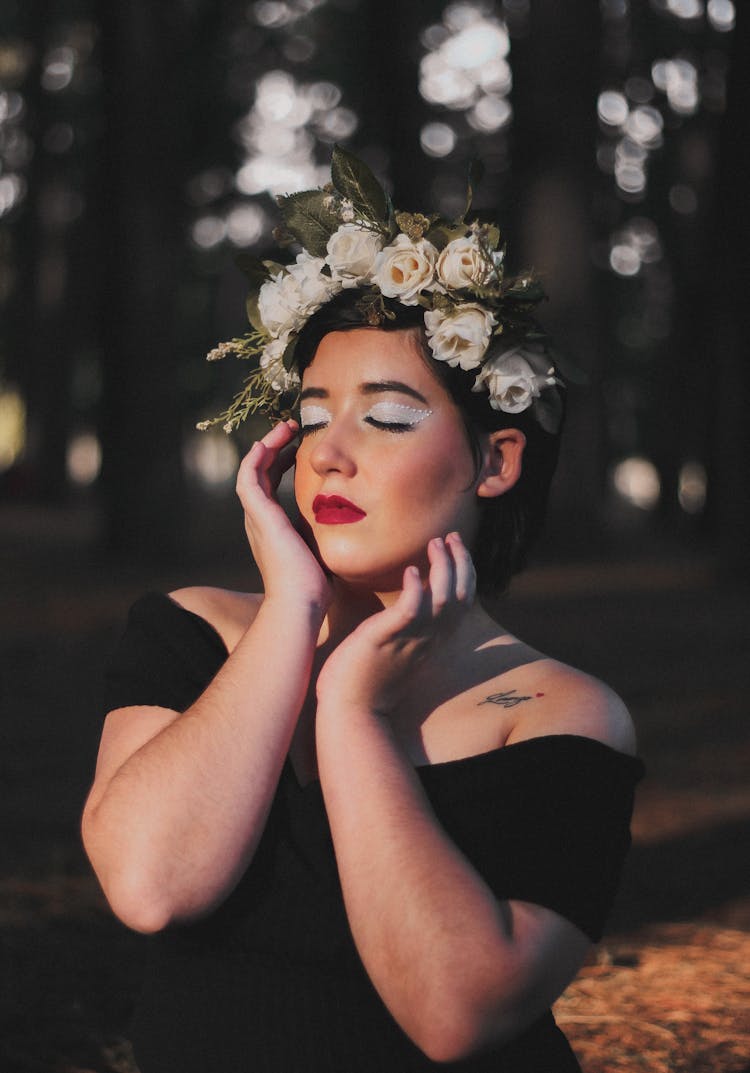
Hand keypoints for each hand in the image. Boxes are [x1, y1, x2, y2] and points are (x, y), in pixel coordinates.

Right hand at [236, 420, 331, 611]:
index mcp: (272, 526)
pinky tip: (267, 443)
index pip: (272, 484)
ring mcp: (256, 517)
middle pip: (261, 473)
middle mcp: (259, 520)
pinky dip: (254, 459)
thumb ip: (325, 532)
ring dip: (267, 446)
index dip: (282, 463)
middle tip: (291, 428)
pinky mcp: (259, 515)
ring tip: (285, 427)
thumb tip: (346, 522)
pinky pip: (248, 478)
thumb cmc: (315, 585)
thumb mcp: (321, 548)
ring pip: (253, 470)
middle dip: (274, 448)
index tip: (298, 446)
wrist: (301, 602)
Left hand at [316, 533, 475, 714]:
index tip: (455, 546)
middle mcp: (430, 638)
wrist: (351, 710)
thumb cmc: (366, 679)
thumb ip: (407, 628)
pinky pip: (411, 611)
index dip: (465, 572)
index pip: (463, 601)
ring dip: (443, 567)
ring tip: (435, 543)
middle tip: (450, 536)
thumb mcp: (398, 649)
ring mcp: (412, 638)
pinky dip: (416, 589)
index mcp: (433, 639)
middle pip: (462, 595)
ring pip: (444, 598)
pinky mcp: (388, 638)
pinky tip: (411, 571)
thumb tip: (403, 609)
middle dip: (461, 562)